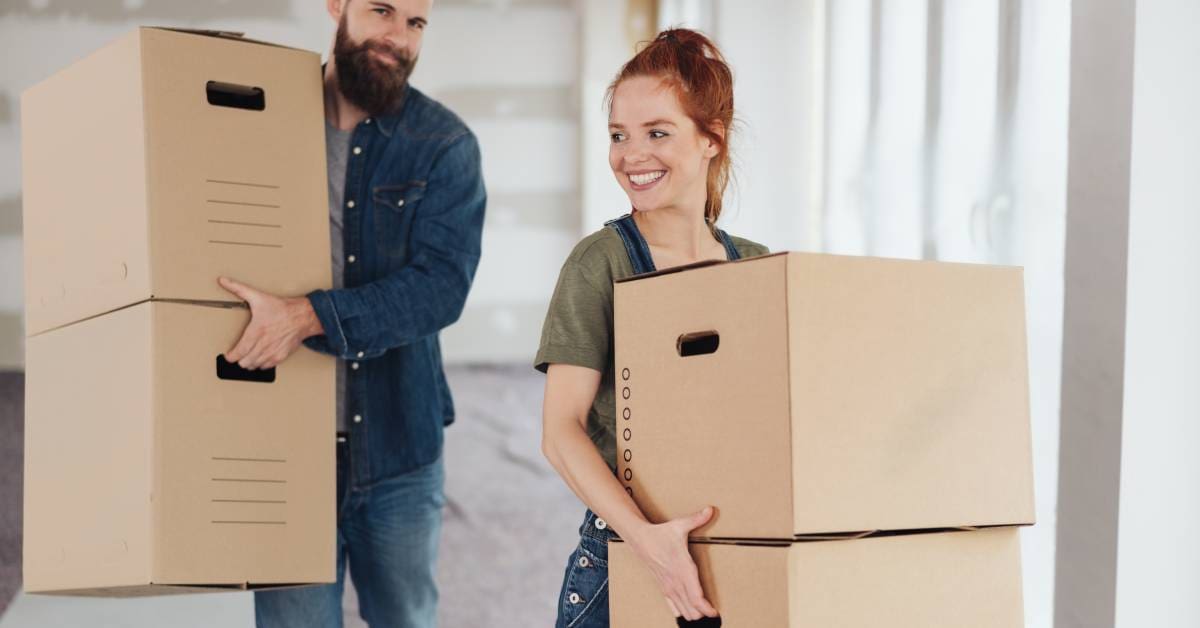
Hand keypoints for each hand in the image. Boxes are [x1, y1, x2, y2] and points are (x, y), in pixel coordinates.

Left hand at [218, 277, 322, 369]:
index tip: (228, 356)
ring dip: (249, 363)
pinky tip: (260, 358)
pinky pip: (266, 366)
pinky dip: (261, 364)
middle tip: (238, 355)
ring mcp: (272, 351)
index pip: (238, 352)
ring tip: (247, 357)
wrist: (302, 316)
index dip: (230, 357)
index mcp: (255, 331)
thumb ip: (238, 289)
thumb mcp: (258, 297)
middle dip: (239, 359)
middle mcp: (263, 344)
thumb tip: (224, 281)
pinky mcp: (280, 355)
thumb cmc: (282, 308)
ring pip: (254, 366)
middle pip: (244, 362)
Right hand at [625, 506, 718, 620]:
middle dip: (703, 613)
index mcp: (683, 569)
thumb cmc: (661, 534)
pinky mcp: (663, 587)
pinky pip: (673, 606)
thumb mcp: (679, 525)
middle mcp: (676, 581)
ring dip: (694, 613)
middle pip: (691, 608)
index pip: (695, 596)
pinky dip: (682, 611)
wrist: (640, 539)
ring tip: (704, 613)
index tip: (715, 612)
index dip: (706, 608)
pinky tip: (688, 613)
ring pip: (682, 610)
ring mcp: (668, 586)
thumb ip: (696, 519)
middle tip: (714, 613)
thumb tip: (710, 509)